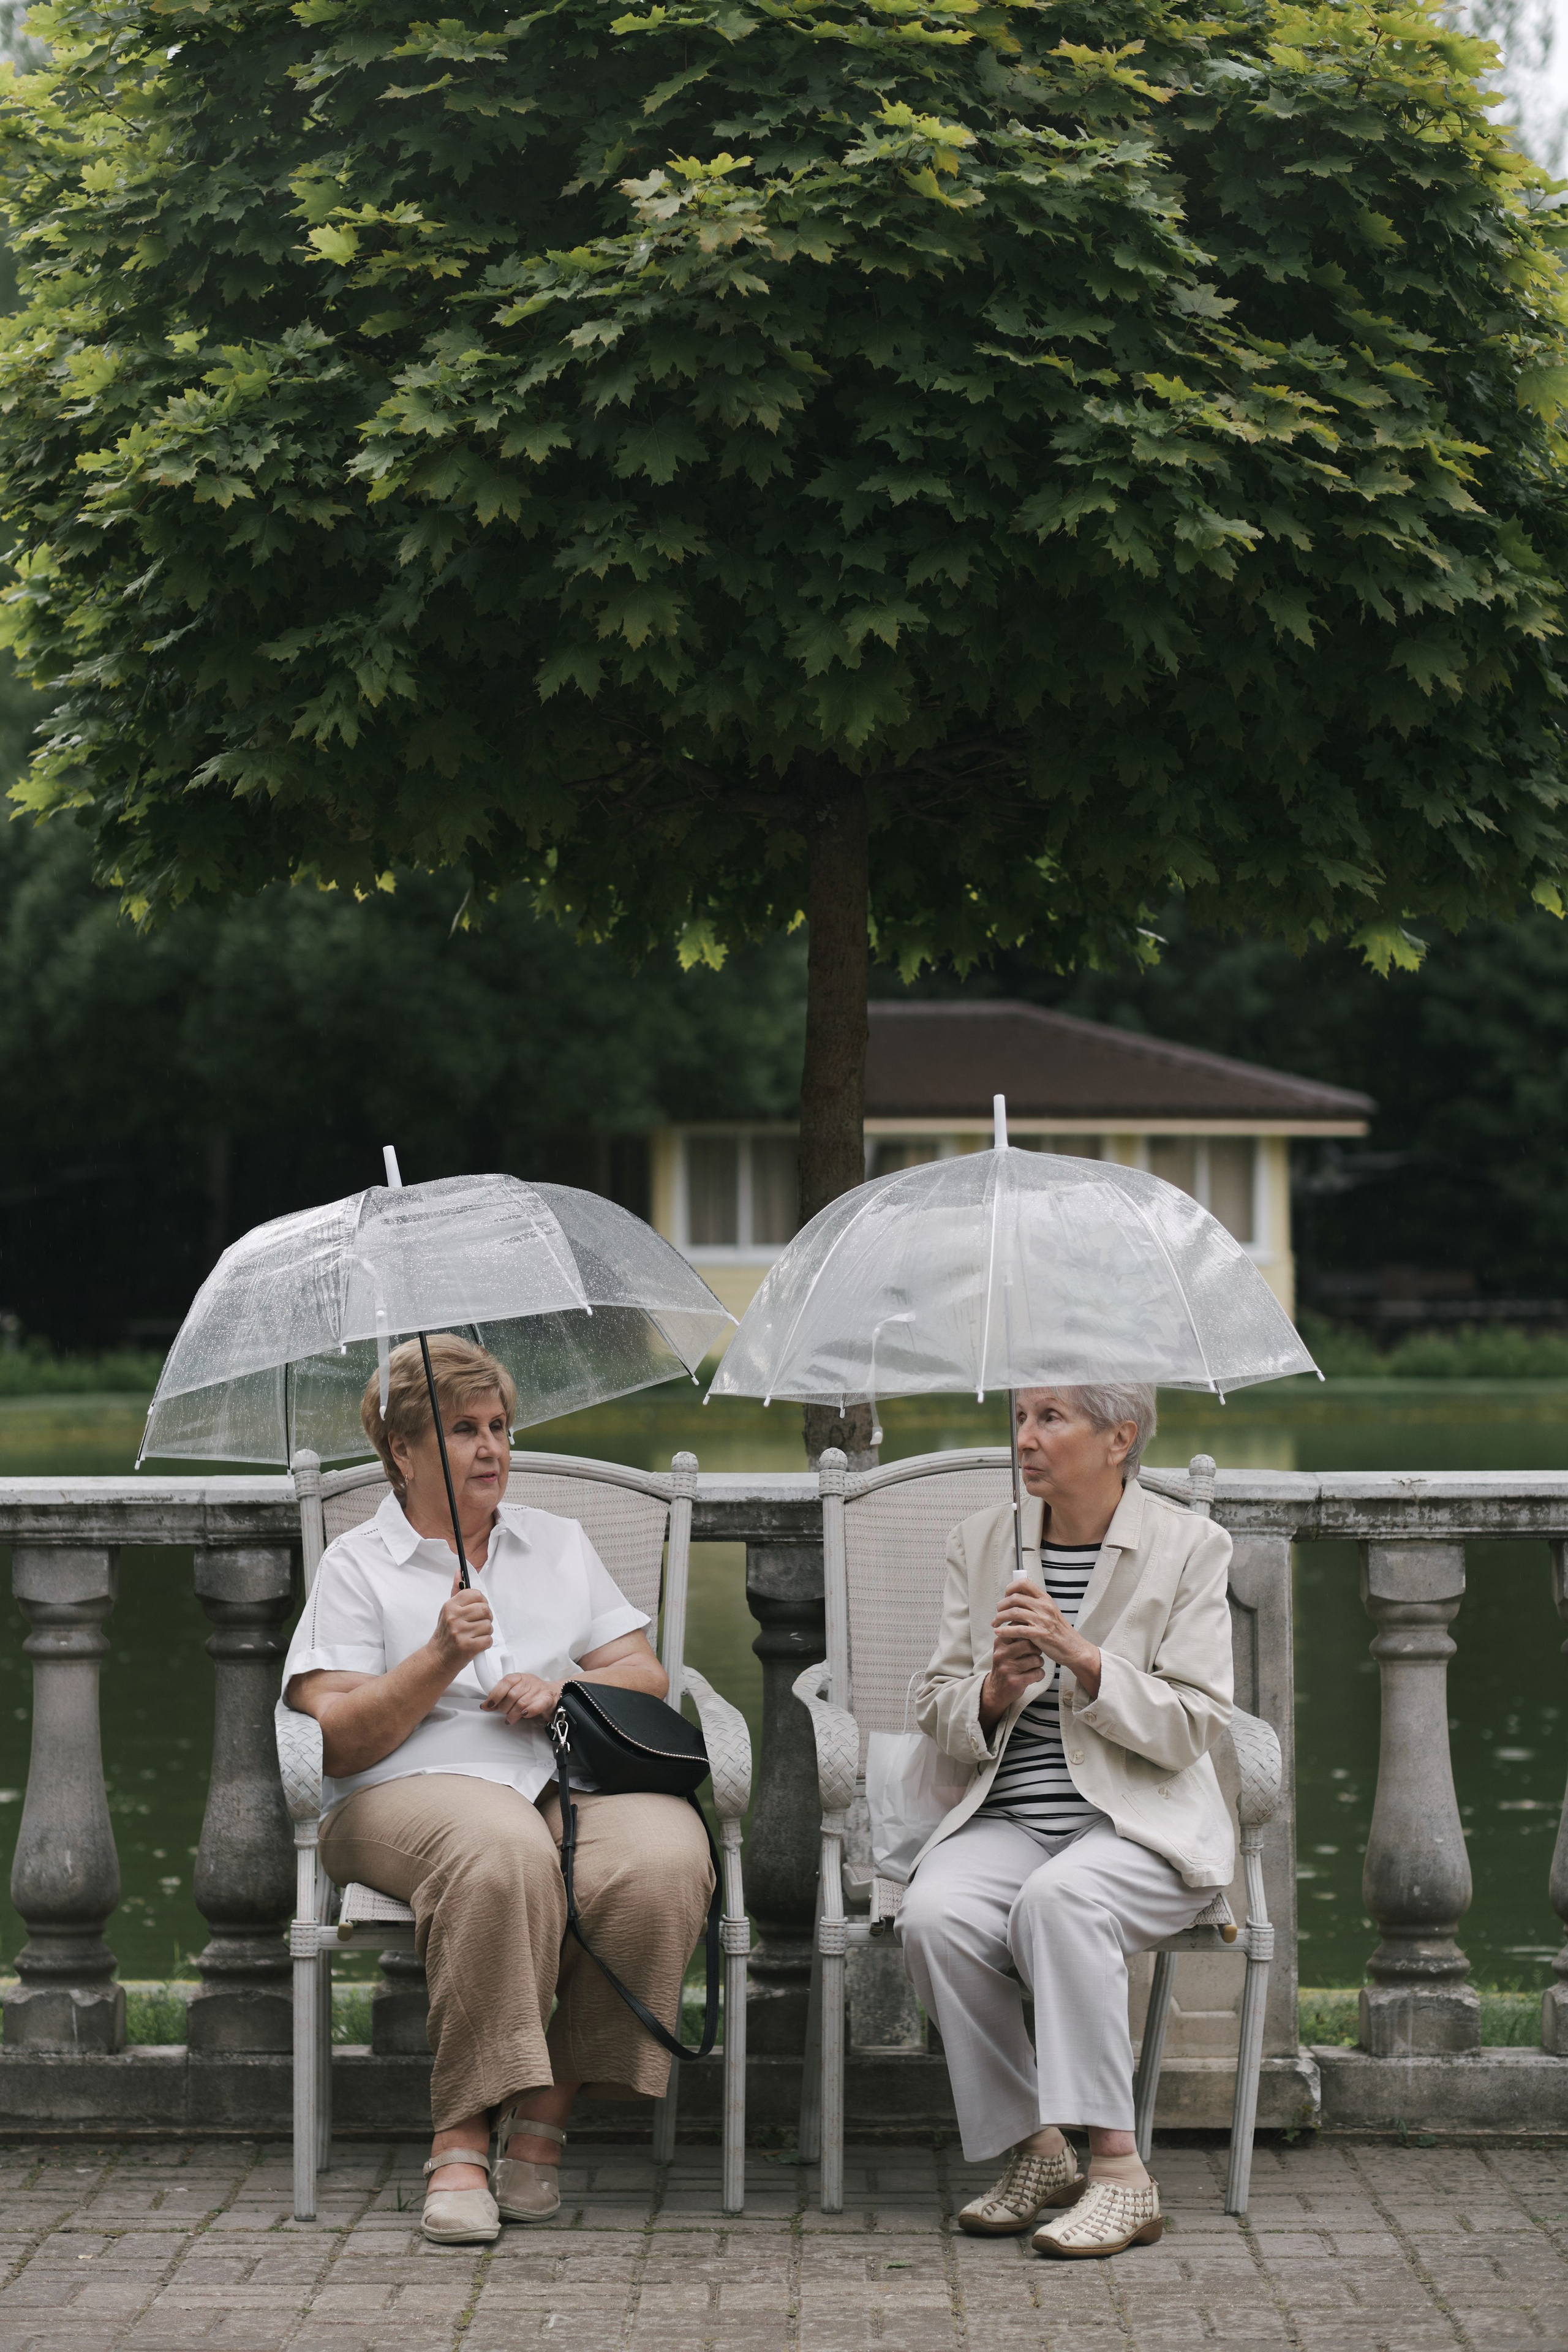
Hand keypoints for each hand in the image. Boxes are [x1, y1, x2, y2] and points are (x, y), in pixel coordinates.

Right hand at [427, 1566, 493, 1678]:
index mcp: (450, 1606)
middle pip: (485, 1609)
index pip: (475, 1594)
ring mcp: (460, 1632)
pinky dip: (485, 1643)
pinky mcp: (467, 1647)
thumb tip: (459, 1572)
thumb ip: (456, 1591)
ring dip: (485, 1632)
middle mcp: (454, 1617)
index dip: (481, 1601)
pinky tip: (476, 1644)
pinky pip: (488, 1640)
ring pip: (488, 1625)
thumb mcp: (448, 1610)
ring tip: (475, 1635)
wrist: (438, 1658)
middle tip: (478, 1624)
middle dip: (486, 1618)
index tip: (478, 1608)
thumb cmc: (445, 1634)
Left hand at [481, 1672, 562, 1725]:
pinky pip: (536, 1706)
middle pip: (512, 1695)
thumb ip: (501, 1698)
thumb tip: (485, 1705)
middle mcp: (529, 1682)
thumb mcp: (515, 1692)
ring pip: (521, 1703)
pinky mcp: (548, 1700)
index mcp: (520, 1677)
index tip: (488, 1705)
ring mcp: (539, 1690)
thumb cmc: (532, 1694)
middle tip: (503, 1713)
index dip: (495, 1694)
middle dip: (504, 1708)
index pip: (505, 1682)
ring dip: (513, 1714)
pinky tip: (524, 1715)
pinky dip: (528, 1711)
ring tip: (510, 1719)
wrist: (554, 1695)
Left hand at [980, 1577, 1100, 1727]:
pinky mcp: (1040, 1634)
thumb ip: (1036, 1606)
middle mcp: (1044, 1607)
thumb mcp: (1050, 1613)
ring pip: (1014, 1612)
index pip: (1024, 1583)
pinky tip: (998, 1633)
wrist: (1074, 1648)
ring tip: (995, 1623)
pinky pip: (1017, 1629)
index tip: (1005, 1596)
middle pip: (1015, 1598)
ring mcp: (1042, 1620)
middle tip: (998, 1612)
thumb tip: (1016, 1601)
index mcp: (1046, 1599)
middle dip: (1001, 1605)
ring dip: (1000, 1617)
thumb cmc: (1060, 1632)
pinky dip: (1005, 1630)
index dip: (1011, 1588)